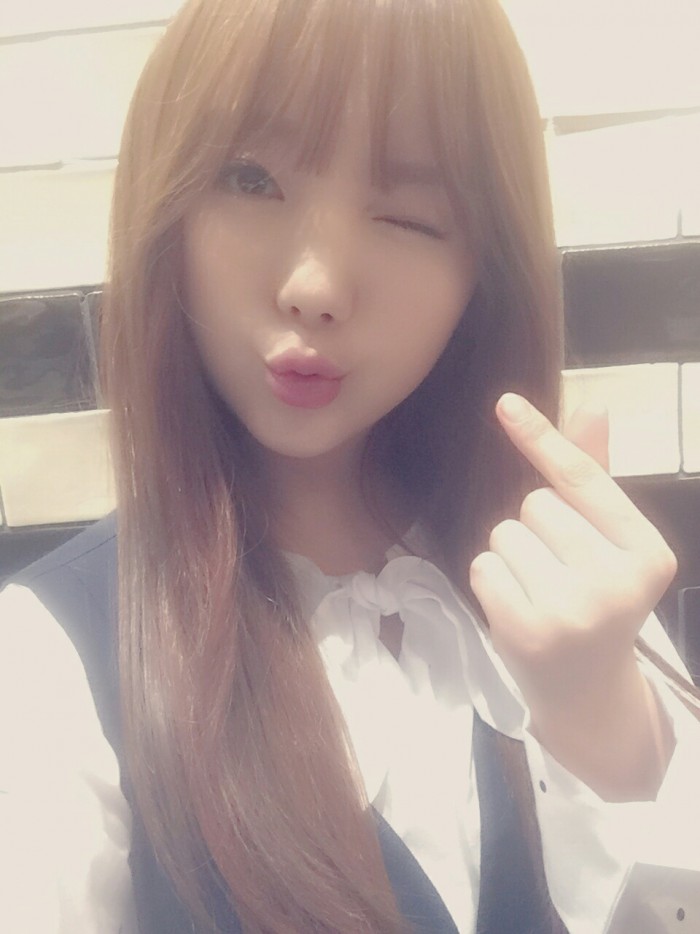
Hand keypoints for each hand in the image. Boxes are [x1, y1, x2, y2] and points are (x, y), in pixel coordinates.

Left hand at [469, 393, 676, 798]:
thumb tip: (593, 408)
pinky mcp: (528, 631)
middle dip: (535, 528)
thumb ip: (596, 480)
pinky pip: (483, 566)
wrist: (588, 691)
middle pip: (535, 504)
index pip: (583, 479)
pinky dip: (492, 581)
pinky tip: (518, 609)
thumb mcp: (609, 544)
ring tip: (539, 591)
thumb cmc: (597, 602)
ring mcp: (573, 610)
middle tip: (557, 572)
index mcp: (648, 553)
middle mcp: (618, 582)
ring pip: (504, 532)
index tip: (504, 402)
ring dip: (511, 555)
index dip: (542, 437)